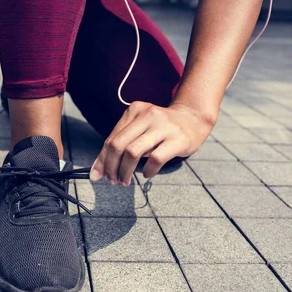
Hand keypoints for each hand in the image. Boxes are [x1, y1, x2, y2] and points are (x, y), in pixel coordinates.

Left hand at [90, 101, 214, 184]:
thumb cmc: (160, 129)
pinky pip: (155, 159)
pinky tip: (147, 174)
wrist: (194, 119)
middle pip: (119, 145)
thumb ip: (119, 146)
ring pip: (133, 152)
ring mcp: (163, 126)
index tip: (97, 176)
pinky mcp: (177, 139)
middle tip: (113, 180)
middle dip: (111, 167)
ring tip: (125, 180)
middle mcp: (147, 115)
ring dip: (125, 171)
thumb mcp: (139, 130)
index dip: (102, 160)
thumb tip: (97, 171)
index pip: (111, 138)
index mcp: (134, 111)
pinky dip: (147, 171)